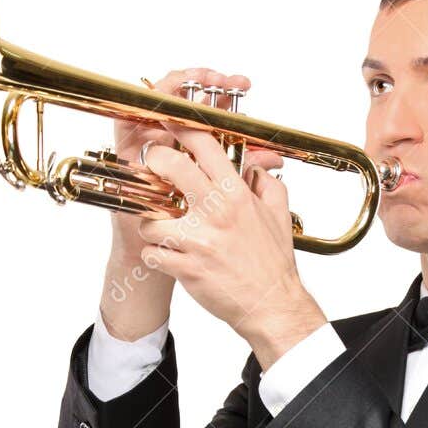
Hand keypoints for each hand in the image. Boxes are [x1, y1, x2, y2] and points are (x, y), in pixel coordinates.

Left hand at [135, 124, 325, 369]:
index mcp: (236, 194)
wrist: (272, 304)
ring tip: (162, 229)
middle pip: (169, 167)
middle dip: (153, 163)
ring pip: (150, 216)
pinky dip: (153, 255)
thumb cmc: (273, 261)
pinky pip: (151, 253)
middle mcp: (216, 212)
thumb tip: (255, 166)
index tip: (167, 122)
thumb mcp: (277, 212)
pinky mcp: (187, 268)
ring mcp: (199, 241)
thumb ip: (265, 182)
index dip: (180, 127)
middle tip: (152, 172)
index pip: (204, 145)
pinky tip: (165, 257)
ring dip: (150, 222)